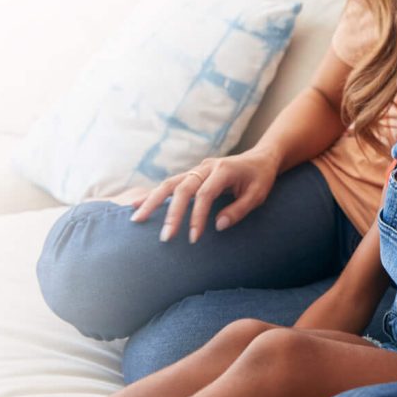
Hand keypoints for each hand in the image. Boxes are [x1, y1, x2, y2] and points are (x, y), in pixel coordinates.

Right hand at [128, 153, 277, 242]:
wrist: (260, 158)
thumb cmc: (260, 179)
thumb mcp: (258, 195)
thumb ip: (239, 210)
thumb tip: (218, 226)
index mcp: (223, 170)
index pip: (205, 194)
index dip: (197, 216)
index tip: (193, 238)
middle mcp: (206, 167)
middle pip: (182, 188)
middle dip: (172, 214)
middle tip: (165, 237)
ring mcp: (196, 169)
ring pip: (169, 183)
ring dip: (152, 201)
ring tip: (136, 219)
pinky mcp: (191, 174)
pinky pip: (169, 184)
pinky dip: (152, 194)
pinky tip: (135, 204)